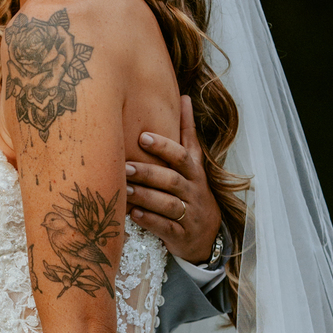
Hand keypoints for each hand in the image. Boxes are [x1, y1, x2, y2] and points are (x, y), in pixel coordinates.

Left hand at [126, 95, 221, 263]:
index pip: (182, 156)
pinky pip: (166, 228)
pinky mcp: (181, 235)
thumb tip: (183, 97)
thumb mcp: (194, 162)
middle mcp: (193, 192)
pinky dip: (150, 221)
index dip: (164, 146)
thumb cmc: (193, 191)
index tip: (142, 136)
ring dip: (146, 196)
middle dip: (149, 172)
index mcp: (194, 172)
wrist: (207, 235)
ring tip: (125, 189)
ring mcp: (189, 215)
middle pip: (172, 180)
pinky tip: (134, 214)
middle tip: (125, 165)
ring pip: (168, 205)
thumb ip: (187, 133)